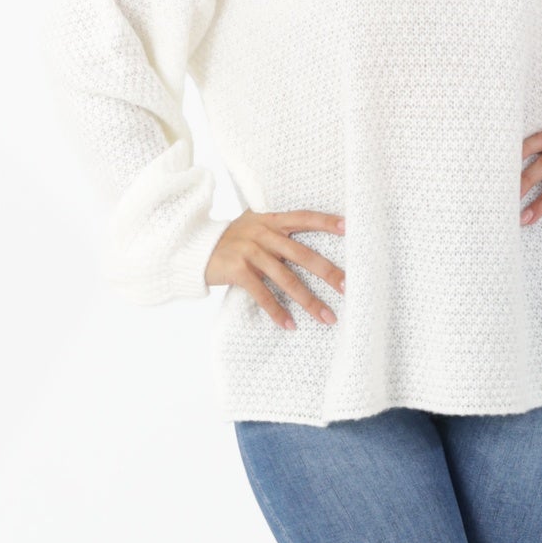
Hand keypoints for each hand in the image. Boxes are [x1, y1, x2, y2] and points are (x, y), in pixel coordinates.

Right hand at [205, 209, 345, 329]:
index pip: (304, 217)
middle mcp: (263, 233)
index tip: (348, 228)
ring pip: (287, 279)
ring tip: (326, 317)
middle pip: (302, 254)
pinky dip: (277, 312)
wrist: (193, 247)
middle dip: (327, 272)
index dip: (325, 222)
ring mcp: (250, 252)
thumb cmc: (229, 240)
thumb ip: (276, 229)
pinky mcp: (238, 271)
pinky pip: (263, 294)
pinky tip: (290, 325)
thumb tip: (306, 242)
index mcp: (270, 220)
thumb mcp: (252, 225)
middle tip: (347, 287)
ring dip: (309, 301)